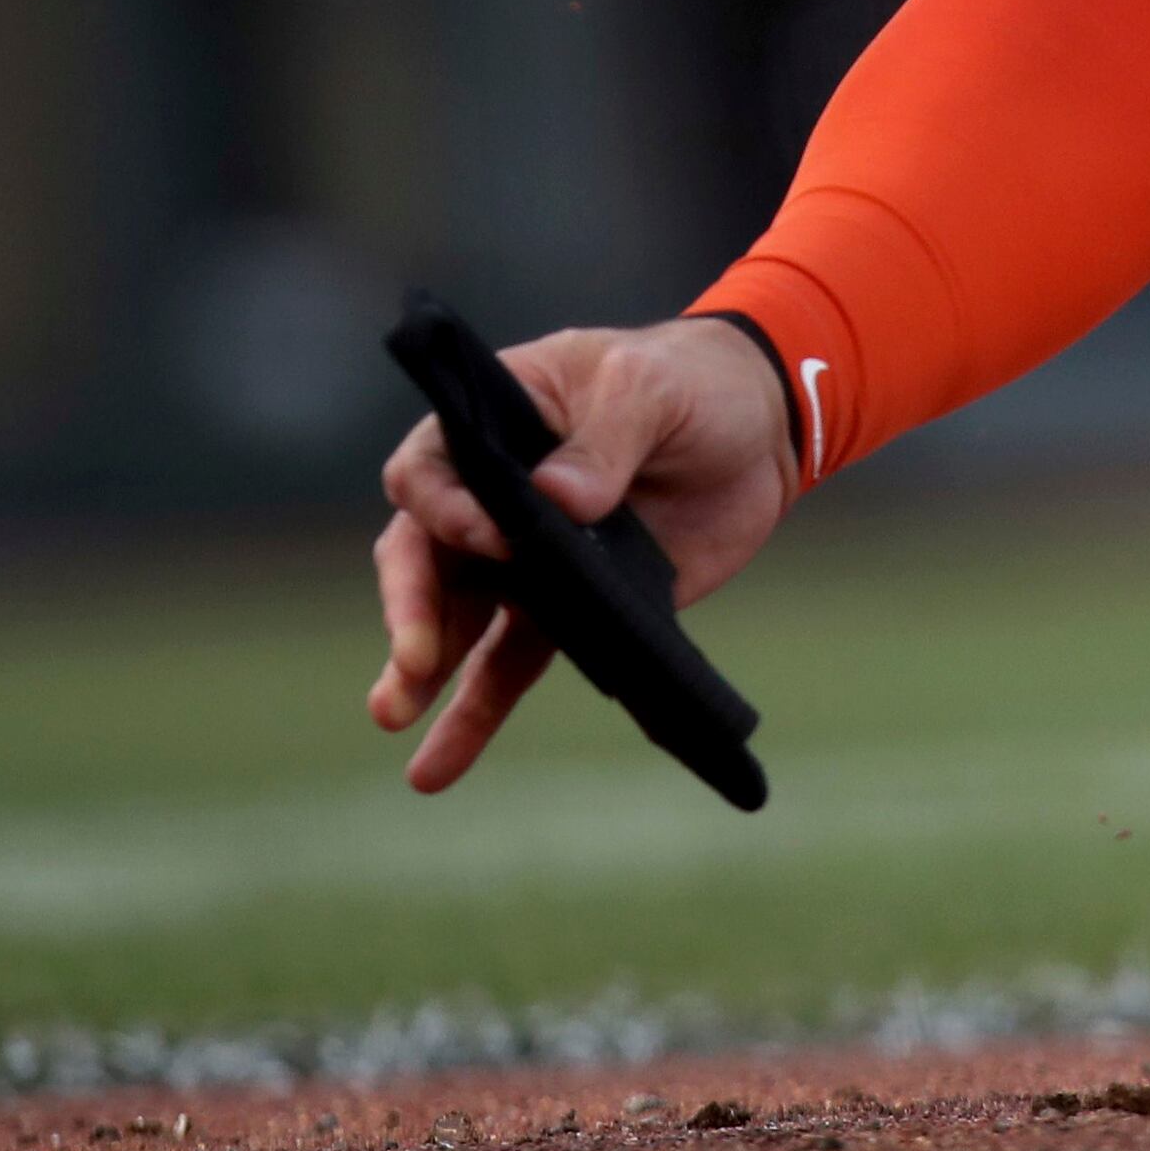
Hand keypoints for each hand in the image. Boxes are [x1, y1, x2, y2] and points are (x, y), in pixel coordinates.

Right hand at [368, 316, 793, 791]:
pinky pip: (507, 668)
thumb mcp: (650, 388)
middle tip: (414, 659)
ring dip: (420, 673)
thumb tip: (558, 499)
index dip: (445, 508)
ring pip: (455, 623)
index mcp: (492, 426)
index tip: (488, 536)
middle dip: (411, 609)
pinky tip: (437, 766)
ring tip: (392, 717)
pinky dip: (474, 715)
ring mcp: (524, 561)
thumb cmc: (690, 384)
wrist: (757, 433)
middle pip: (424, 556)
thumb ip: (607, 437)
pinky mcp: (568, 609)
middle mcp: (489, 499)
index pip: (430, 471)